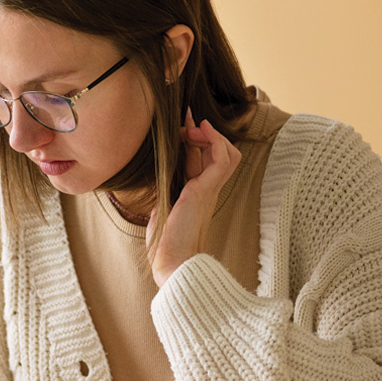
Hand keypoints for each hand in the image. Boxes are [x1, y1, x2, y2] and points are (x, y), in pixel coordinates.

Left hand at [147, 108, 241, 287]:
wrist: (172, 261)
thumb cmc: (165, 241)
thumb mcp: (162, 205)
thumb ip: (164, 187)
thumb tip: (155, 169)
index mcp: (197, 193)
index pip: (204, 159)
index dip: (196, 138)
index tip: (183, 121)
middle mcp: (207, 189)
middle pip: (220, 153)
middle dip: (205, 131)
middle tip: (187, 119)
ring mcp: (210, 189)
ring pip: (227, 153)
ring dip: (211, 134)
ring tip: (193, 126)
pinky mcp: (206, 189)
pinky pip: (221, 158)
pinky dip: (214, 140)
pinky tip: (199, 130)